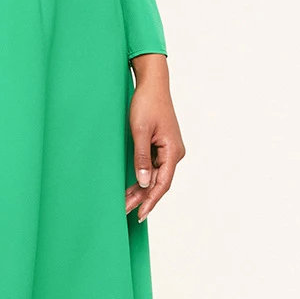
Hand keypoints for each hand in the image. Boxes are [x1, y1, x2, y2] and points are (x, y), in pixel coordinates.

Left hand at [125, 54, 183, 221]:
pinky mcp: (162, 146)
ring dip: (141, 189)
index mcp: (173, 151)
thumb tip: (144, 182)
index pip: (163, 183)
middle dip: (142, 198)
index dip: (151, 200)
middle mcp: (174, 153)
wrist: (152, 84)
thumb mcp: (140, 131)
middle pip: (159, 182)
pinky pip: (153, 167)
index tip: (140, 214)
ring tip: (125, 203)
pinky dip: (142, 177)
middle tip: (125, 211)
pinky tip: (132, 187)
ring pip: (155, 176)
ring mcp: (169, 150)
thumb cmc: (147, 103)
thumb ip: (142, 158)